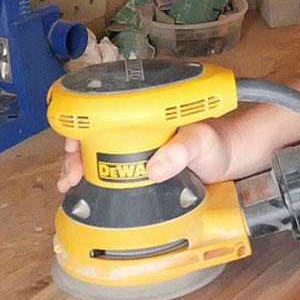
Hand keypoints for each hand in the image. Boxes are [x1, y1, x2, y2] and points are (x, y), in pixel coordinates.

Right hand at [55, 118, 237, 192]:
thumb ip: (182, 150)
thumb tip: (154, 169)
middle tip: (71, 172)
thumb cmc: (215, 144)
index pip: (103, 109)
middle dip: (74, 151)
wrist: (229, 162)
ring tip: (70, 182)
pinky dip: (92, 178)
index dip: (82, 126)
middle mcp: (135, 126)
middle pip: (93, 132)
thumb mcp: (201, 142)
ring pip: (96, 151)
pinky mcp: (137, 167)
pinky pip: (109, 170)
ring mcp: (135, 147)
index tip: (73, 145)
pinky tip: (81, 190)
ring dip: (78, 166)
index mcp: (146, 111)